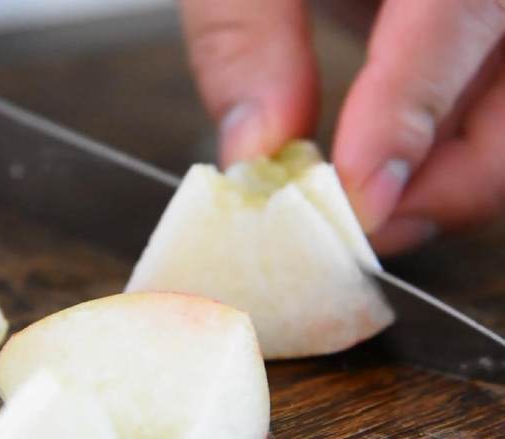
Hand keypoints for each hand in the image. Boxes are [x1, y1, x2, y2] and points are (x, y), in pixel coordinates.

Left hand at [181, 0, 504, 254]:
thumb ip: (243, 36)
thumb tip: (255, 152)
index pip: (457, 10)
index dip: (409, 111)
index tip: (355, 198)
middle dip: (450, 181)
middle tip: (359, 223)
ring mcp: (493, 13)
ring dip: (440, 178)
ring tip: (357, 199)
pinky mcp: (482, 36)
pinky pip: (485, 108)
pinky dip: (433, 151)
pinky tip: (375, 161)